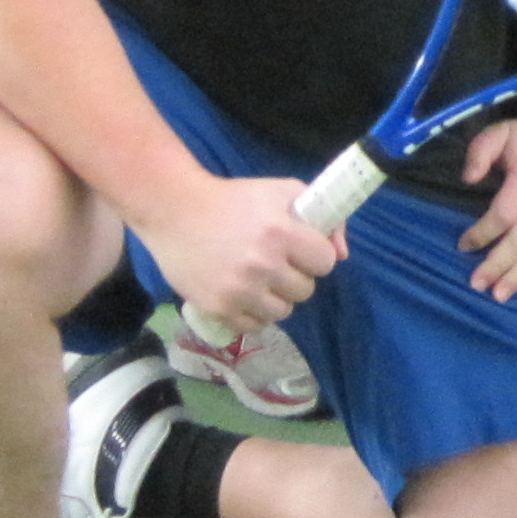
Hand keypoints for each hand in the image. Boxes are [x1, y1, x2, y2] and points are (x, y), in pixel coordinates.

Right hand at [147, 174, 339, 335]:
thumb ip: (322, 217)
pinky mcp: (218, 308)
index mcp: (281, 232)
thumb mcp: (282, 192)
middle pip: (305, 290)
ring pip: (282, 312)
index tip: (301, 250)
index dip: (316, 256)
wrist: (175, 211)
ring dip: (277, 297)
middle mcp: (263, 264)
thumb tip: (342, 254)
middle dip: (296, 277)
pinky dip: (253, 314)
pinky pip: (254, 325)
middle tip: (277, 263)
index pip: (325, 263)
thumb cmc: (233, 198)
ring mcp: (239, 290)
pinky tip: (245, 295)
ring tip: (260, 280)